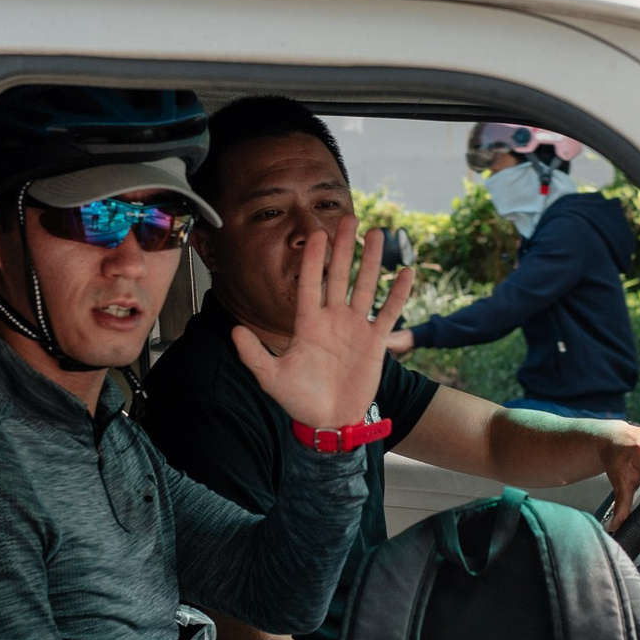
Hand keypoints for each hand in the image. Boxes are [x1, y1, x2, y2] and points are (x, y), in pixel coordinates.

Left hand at [233, 215, 417, 431]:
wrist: (329, 421)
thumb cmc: (299, 400)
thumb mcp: (272, 378)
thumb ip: (254, 355)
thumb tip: (234, 331)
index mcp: (307, 324)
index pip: (310, 284)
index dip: (313, 260)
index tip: (315, 234)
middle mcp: (332, 319)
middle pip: (339, 276)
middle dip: (343, 248)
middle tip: (348, 218)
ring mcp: (355, 328)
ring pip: (365, 287)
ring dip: (371, 261)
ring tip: (377, 233)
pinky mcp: (375, 342)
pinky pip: (388, 313)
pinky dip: (397, 294)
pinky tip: (406, 272)